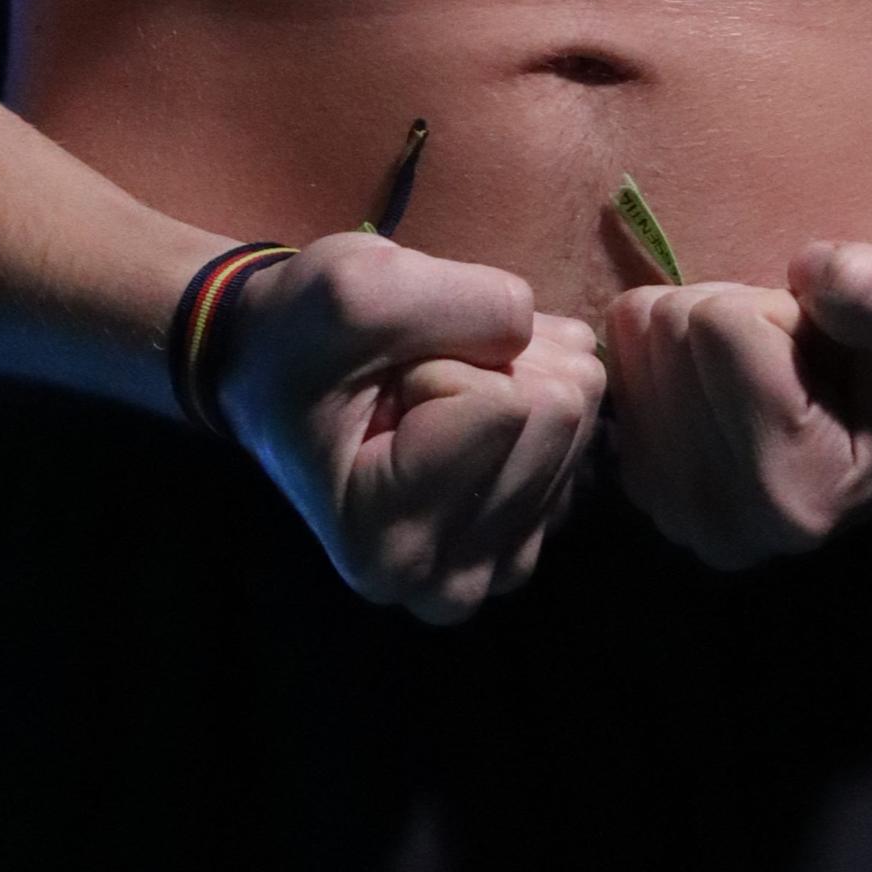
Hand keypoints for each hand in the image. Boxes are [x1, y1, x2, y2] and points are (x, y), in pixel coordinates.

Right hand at [217, 232, 607, 622]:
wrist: (283, 365)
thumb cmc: (303, 337)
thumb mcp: (354, 287)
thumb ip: (459, 300)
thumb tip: (561, 339)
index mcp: (387, 540)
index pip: (504, 405)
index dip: (445, 359)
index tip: (383, 381)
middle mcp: (449, 583)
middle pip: (559, 416)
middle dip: (492, 364)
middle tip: (412, 378)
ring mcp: (499, 566)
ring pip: (580, 421)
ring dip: (516, 375)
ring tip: (435, 390)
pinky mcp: (533, 534)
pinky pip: (588, 430)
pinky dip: (536, 392)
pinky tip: (473, 403)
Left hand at [601, 241, 871, 570]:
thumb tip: (813, 272)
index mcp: (799, 493)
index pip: (721, 325)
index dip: (784, 307)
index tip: (836, 350)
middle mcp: (727, 525)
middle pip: (669, 331)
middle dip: (740, 315)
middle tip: (805, 357)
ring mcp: (678, 511)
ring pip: (636, 336)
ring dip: (708, 329)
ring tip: (779, 368)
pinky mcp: (649, 482)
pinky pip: (617, 352)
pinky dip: (671, 344)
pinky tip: (731, 380)